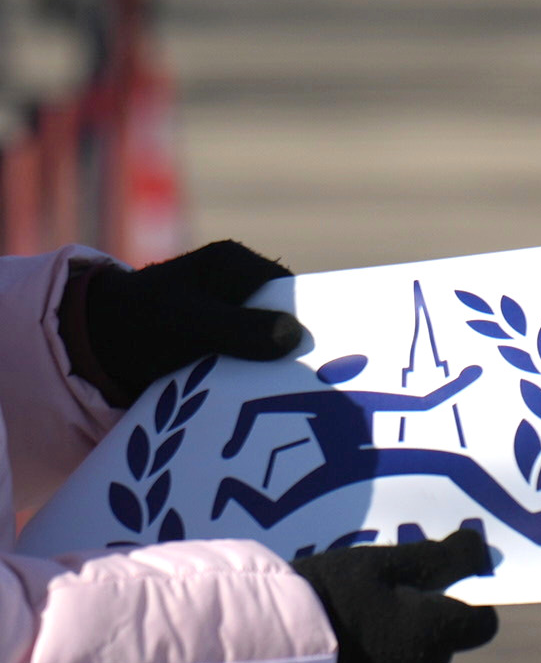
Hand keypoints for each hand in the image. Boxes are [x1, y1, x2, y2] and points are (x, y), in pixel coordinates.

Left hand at [76, 241, 303, 406]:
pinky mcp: (224, 341)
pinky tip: (262, 399)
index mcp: (234, 263)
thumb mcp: (186, 324)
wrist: (93, 348)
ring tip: (289, 397)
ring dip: (273, 368)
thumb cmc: (137, 325)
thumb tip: (293, 335)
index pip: (290, 291)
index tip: (325, 356)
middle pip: (284, 317)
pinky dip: (256, 378)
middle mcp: (239, 285)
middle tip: (312, 384)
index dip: (309, 321)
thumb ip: (237, 327)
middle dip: (294, 349)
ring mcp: (232, 314)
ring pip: (271, 341)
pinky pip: (253, 358)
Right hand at [291, 532, 500, 662]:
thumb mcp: (381, 565)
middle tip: (374, 605)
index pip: (480, 624)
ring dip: (391, 654)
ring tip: (345, 634)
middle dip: (417, 626)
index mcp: (434, 634)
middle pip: (438, 646)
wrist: (266, 655)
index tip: (437, 590)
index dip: (464, 605)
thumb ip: (437, 559)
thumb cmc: (327, 598)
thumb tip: (480, 549)